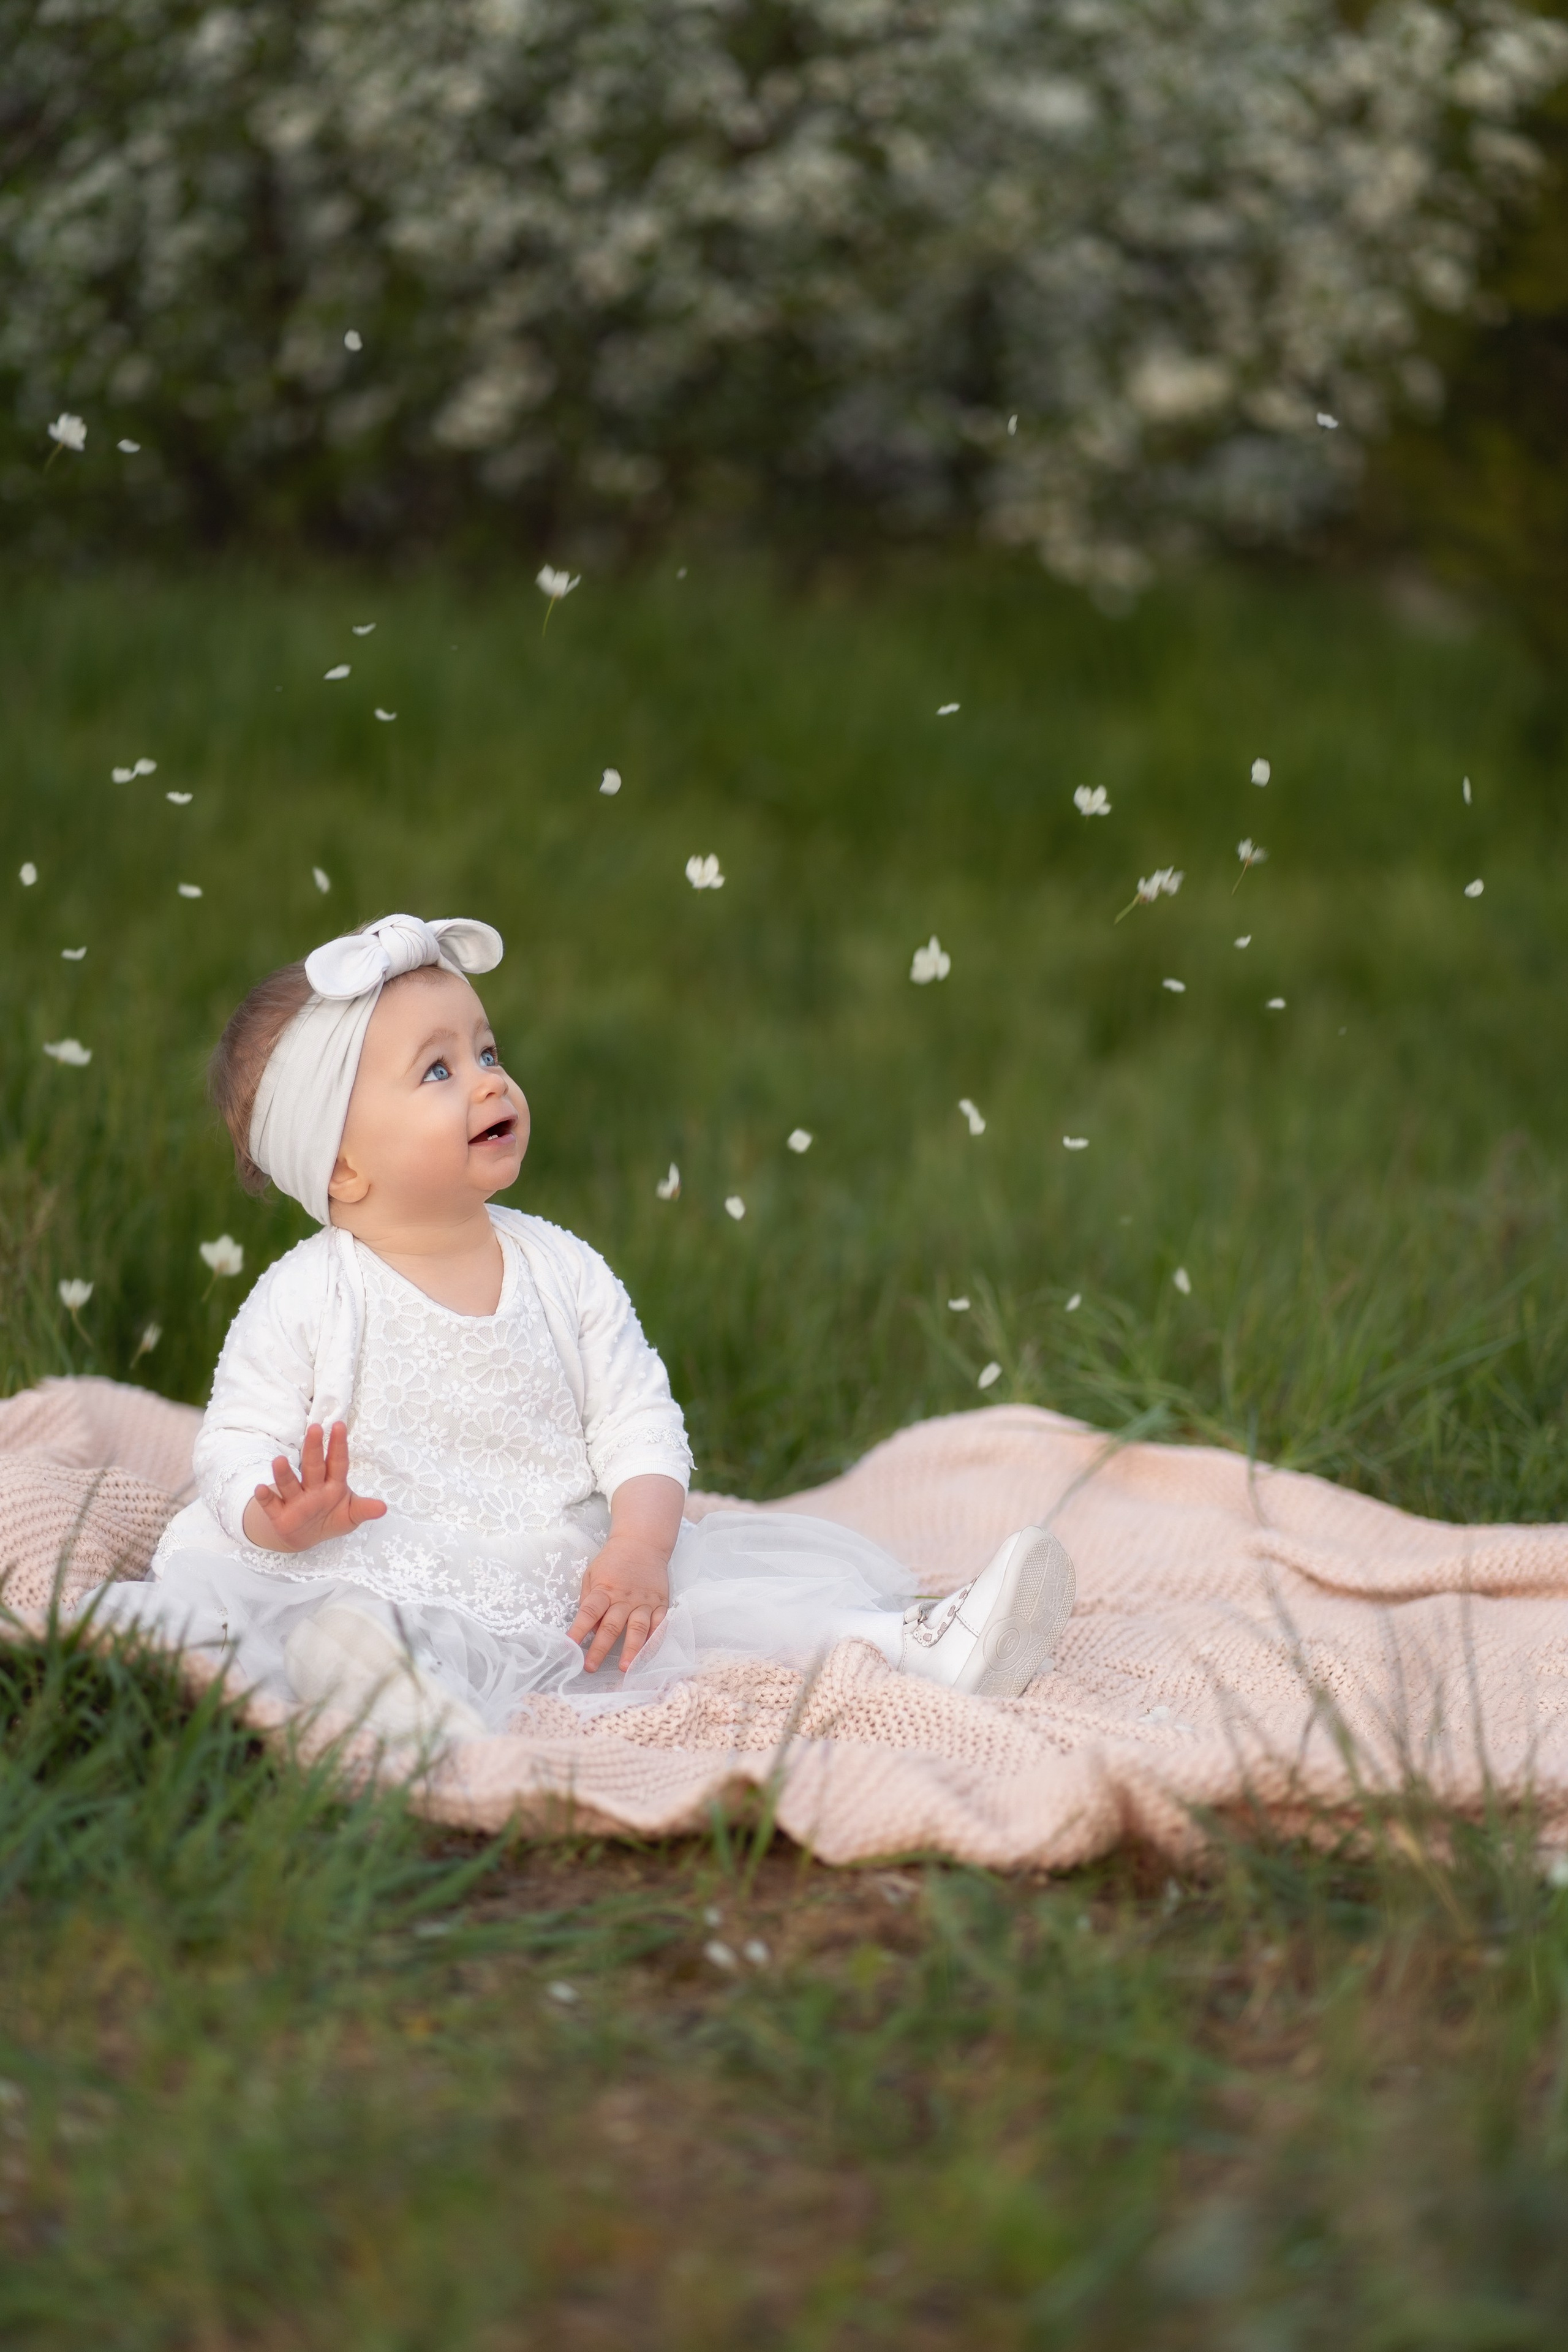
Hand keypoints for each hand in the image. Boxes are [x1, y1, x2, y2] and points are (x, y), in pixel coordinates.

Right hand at [242, 1420, 387, 1552]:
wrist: (308, 1536)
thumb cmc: (332, 1517)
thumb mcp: (351, 1515)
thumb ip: (364, 1509)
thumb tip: (384, 1508)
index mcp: (333, 1484)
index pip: (338, 1463)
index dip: (339, 1446)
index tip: (340, 1426)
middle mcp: (313, 1487)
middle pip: (313, 1466)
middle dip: (314, 1449)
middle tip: (315, 1429)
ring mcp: (295, 1499)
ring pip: (289, 1484)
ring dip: (284, 1473)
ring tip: (279, 1460)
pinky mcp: (279, 1514)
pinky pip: (271, 1504)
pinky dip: (266, 1497)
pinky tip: (261, 1488)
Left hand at [568, 1536, 669, 1672]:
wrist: (642, 1543)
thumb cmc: (612, 1561)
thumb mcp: (592, 1574)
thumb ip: (588, 1599)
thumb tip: (589, 1627)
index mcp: (604, 1590)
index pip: (588, 1613)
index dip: (577, 1630)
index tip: (568, 1646)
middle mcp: (624, 1598)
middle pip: (611, 1626)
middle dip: (600, 1648)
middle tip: (591, 1667)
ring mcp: (644, 1601)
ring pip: (638, 1628)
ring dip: (631, 1649)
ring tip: (625, 1668)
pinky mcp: (660, 1603)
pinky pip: (659, 1624)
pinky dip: (655, 1639)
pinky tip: (650, 1654)